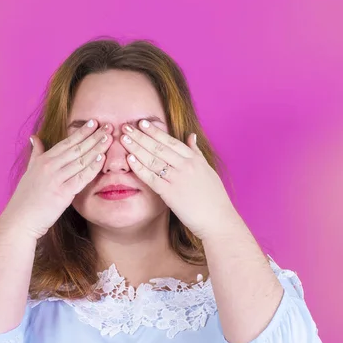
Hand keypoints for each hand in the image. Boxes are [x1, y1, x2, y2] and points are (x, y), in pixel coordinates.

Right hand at [5, 120, 112, 239]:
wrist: (20, 219)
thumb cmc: (26, 198)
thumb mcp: (29, 171)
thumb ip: (36, 154)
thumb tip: (34, 137)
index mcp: (43, 160)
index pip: (66, 143)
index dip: (81, 132)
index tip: (94, 123)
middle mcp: (49, 167)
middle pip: (76, 148)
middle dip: (94, 136)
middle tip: (108, 126)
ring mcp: (56, 179)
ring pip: (80, 160)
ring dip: (96, 148)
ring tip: (109, 138)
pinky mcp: (62, 193)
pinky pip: (81, 178)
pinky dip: (92, 167)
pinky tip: (102, 158)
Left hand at [120, 120, 234, 240]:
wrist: (218, 220)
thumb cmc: (214, 198)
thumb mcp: (208, 170)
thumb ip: (197, 153)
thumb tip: (191, 136)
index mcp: (195, 159)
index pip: (171, 141)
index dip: (155, 131)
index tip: (142, 123)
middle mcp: (186, 165)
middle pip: (159, 147)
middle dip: (141, 135)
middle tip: (126, 127)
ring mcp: (178, 178)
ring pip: (153, 159)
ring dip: (137, 148)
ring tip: (124, 139)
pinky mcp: (170, 193)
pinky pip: (151, 178)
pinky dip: (140, 167)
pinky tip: (129, 159)